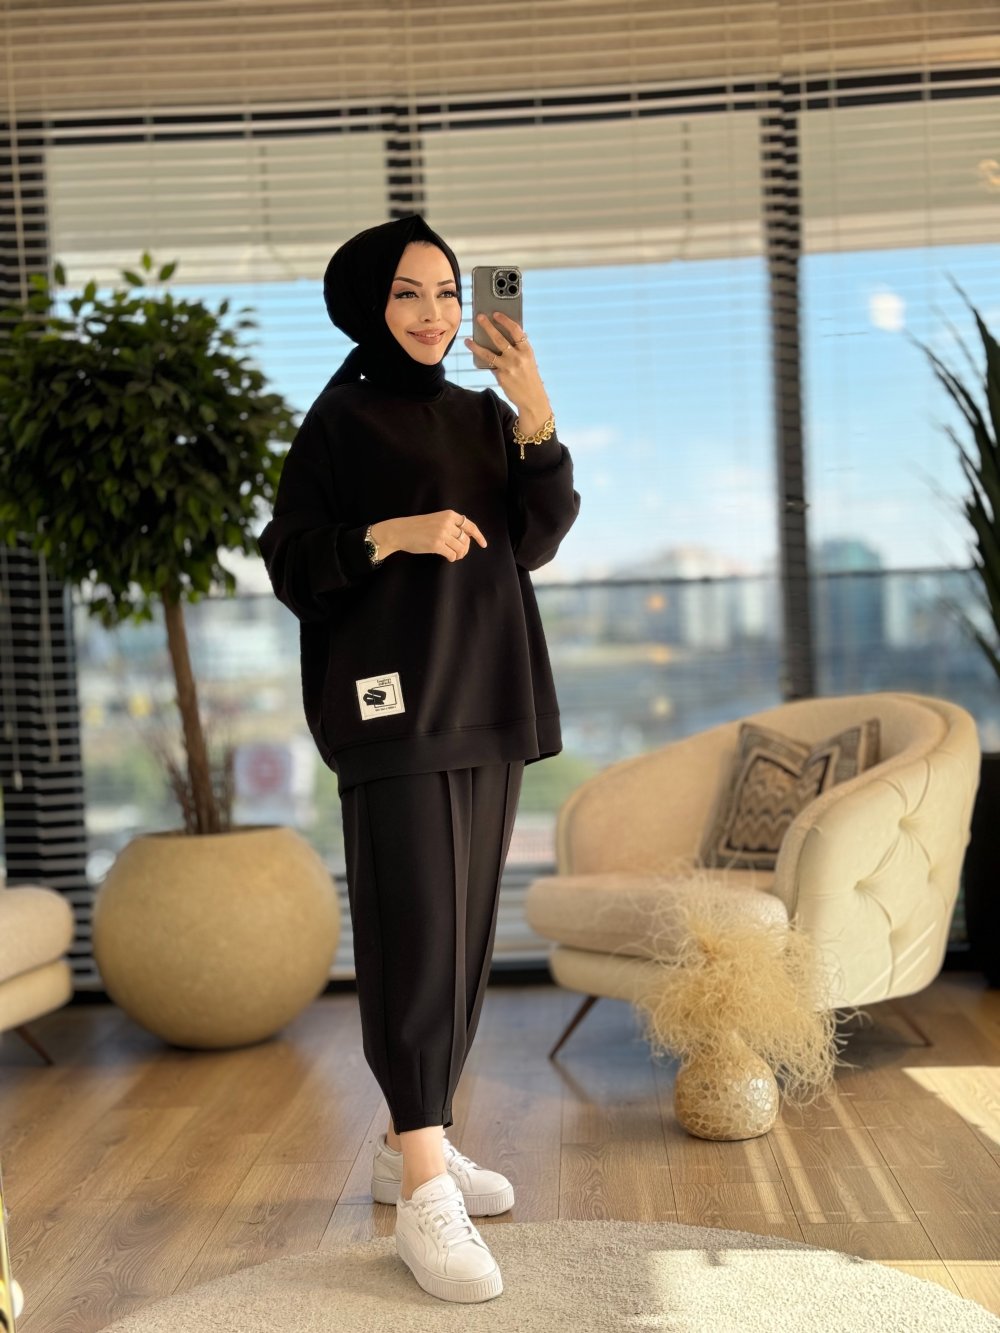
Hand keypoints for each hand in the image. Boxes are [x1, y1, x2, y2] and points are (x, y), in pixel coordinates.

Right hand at [372, 511, 486, 562]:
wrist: (400, 531)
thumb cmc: (417, 527)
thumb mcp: (436, 520)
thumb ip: (450, 525)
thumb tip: (466, 538)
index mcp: (449, 515)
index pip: (469, 525)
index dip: (479, 536)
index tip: (484, 544)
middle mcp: (447, 523)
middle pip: (466, 539)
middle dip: (465, 549)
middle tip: (460, 553)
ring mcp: (442, 534)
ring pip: (461, 548)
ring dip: (459, 554)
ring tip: (453, 555)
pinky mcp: (436, 544)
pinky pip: (452, 554)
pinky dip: (452, 558)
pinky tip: (448, 557)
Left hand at [465, 311, 552, 429]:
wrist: (532, 399)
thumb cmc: (529, 378)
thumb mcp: (529, 361)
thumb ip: (518, 349)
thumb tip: (503, 337)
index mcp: (527, 350)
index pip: (516, 330)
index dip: (505, 320)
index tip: (496, 314)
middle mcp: (518, 357)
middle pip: (499, 338)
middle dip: (487, 326)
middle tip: (479, 317)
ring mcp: (508, 367)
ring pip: (488, 353)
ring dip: (476, 345)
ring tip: (468, 340)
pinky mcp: (501, 377)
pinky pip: (489, 365)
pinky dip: (482, 359)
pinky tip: (475, 353)